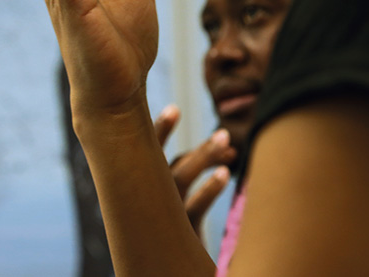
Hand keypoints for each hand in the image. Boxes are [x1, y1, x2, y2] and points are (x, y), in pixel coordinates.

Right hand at [154, 105, 235, 235]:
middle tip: (186, 110)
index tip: (174, 108)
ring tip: (226, 139)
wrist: (167, 268)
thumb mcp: (172, 201)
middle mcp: (148, 196)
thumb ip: (186, 172)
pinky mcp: (181, 232)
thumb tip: (225, 141)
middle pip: (161, 159)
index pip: (148, 153)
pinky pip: (195, 207)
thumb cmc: (174, 230)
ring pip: (180, 177)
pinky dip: (209, 189)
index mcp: (142, 186)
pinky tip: (226, 174)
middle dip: (173, 135)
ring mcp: (164, 213)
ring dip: (203, 155)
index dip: (160, 130)